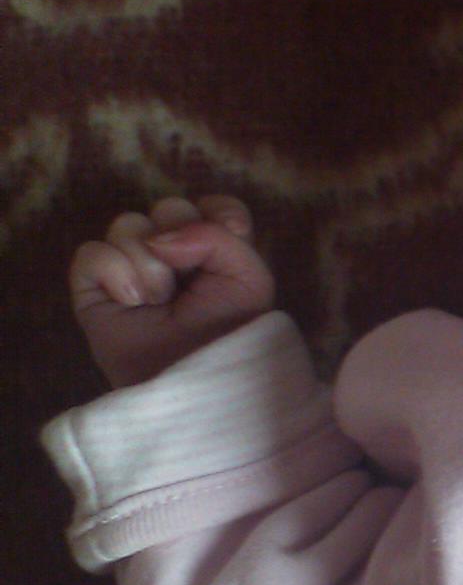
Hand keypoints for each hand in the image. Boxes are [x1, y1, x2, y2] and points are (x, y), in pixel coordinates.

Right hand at [68, 196, 276, 387]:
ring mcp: (130, 270)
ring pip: (127, 223)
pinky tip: (134, 302)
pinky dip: (115, 273)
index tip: (231, 235)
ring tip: (162, 301)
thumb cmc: (229, 332)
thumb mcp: (247, 278)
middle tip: (189, 280)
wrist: (196, 378)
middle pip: (168, 207)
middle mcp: (171, 255)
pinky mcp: (93, 290)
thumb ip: (218, 236)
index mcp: (214, 252)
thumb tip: (158, 236)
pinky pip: (92, 253)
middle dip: (183, 240)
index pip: (212, 206)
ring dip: (150, 263)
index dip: (219, 214)